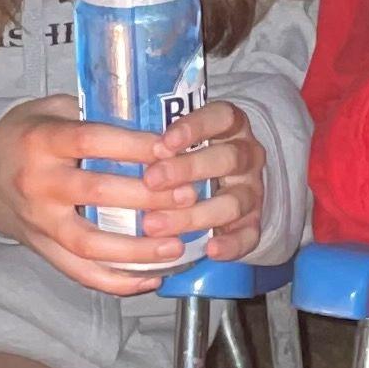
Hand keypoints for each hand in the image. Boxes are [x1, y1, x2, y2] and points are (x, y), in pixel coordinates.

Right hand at [0, 96, 229, 294]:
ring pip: (89, 243)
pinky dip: (116, 281)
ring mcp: (38, 221)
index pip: (92, 140)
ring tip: (176, 247)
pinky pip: (79, 272)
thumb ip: (95, 115)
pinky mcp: (41, 249)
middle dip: (148, 198)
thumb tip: (155, 122)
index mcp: (41, 141)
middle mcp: (37, 183)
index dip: (134, 145)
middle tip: (188, 197)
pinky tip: (150, 278)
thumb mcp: (53, 109)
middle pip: (97, 193)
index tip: (171, 148)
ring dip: (137, 249)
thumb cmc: (29, 135)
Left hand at [143, 99, 269, 262]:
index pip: (222, 117)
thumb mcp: (182, 137)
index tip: (163, 143)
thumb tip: (114, 145)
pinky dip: (232, 244)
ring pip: (233, 201)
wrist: (227, 180)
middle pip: (227, 158)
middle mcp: (247, 156)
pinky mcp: (254, 221)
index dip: (195, 127)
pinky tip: (210, 250)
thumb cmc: (191, 153)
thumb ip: (160, 140)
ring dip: (195, 214)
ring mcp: (252, 190)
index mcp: (232, 128)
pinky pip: (250, 235)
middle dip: (187, 170)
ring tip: (156, 224)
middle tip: (150, 181)